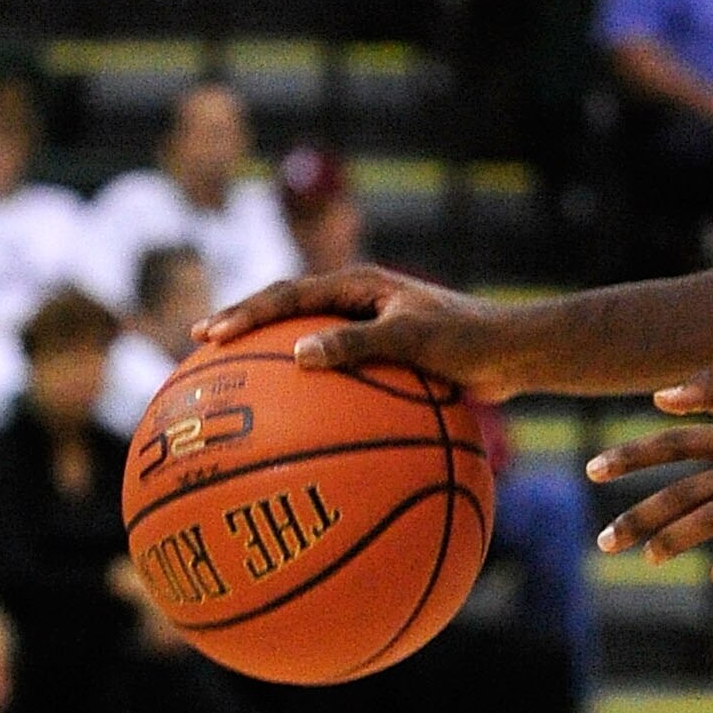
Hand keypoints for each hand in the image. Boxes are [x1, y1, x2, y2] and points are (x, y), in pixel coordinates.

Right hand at [194, 265, 531, 399]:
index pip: (288, 295)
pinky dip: (312, 391)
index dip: (246, 315)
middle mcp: (358, 302)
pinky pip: (337, 373)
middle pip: (287, 311)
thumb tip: (299, 354)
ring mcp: (369, 329)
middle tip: (198, 345)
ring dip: (271, 357)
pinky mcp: (383, 358)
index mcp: (359, 286)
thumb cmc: (468, 341)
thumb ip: (357, 345)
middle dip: (243, 327)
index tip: (209, 335)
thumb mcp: (411, 340)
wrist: (514, 354)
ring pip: (307, 340)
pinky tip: (295, 426)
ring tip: (233, 385)